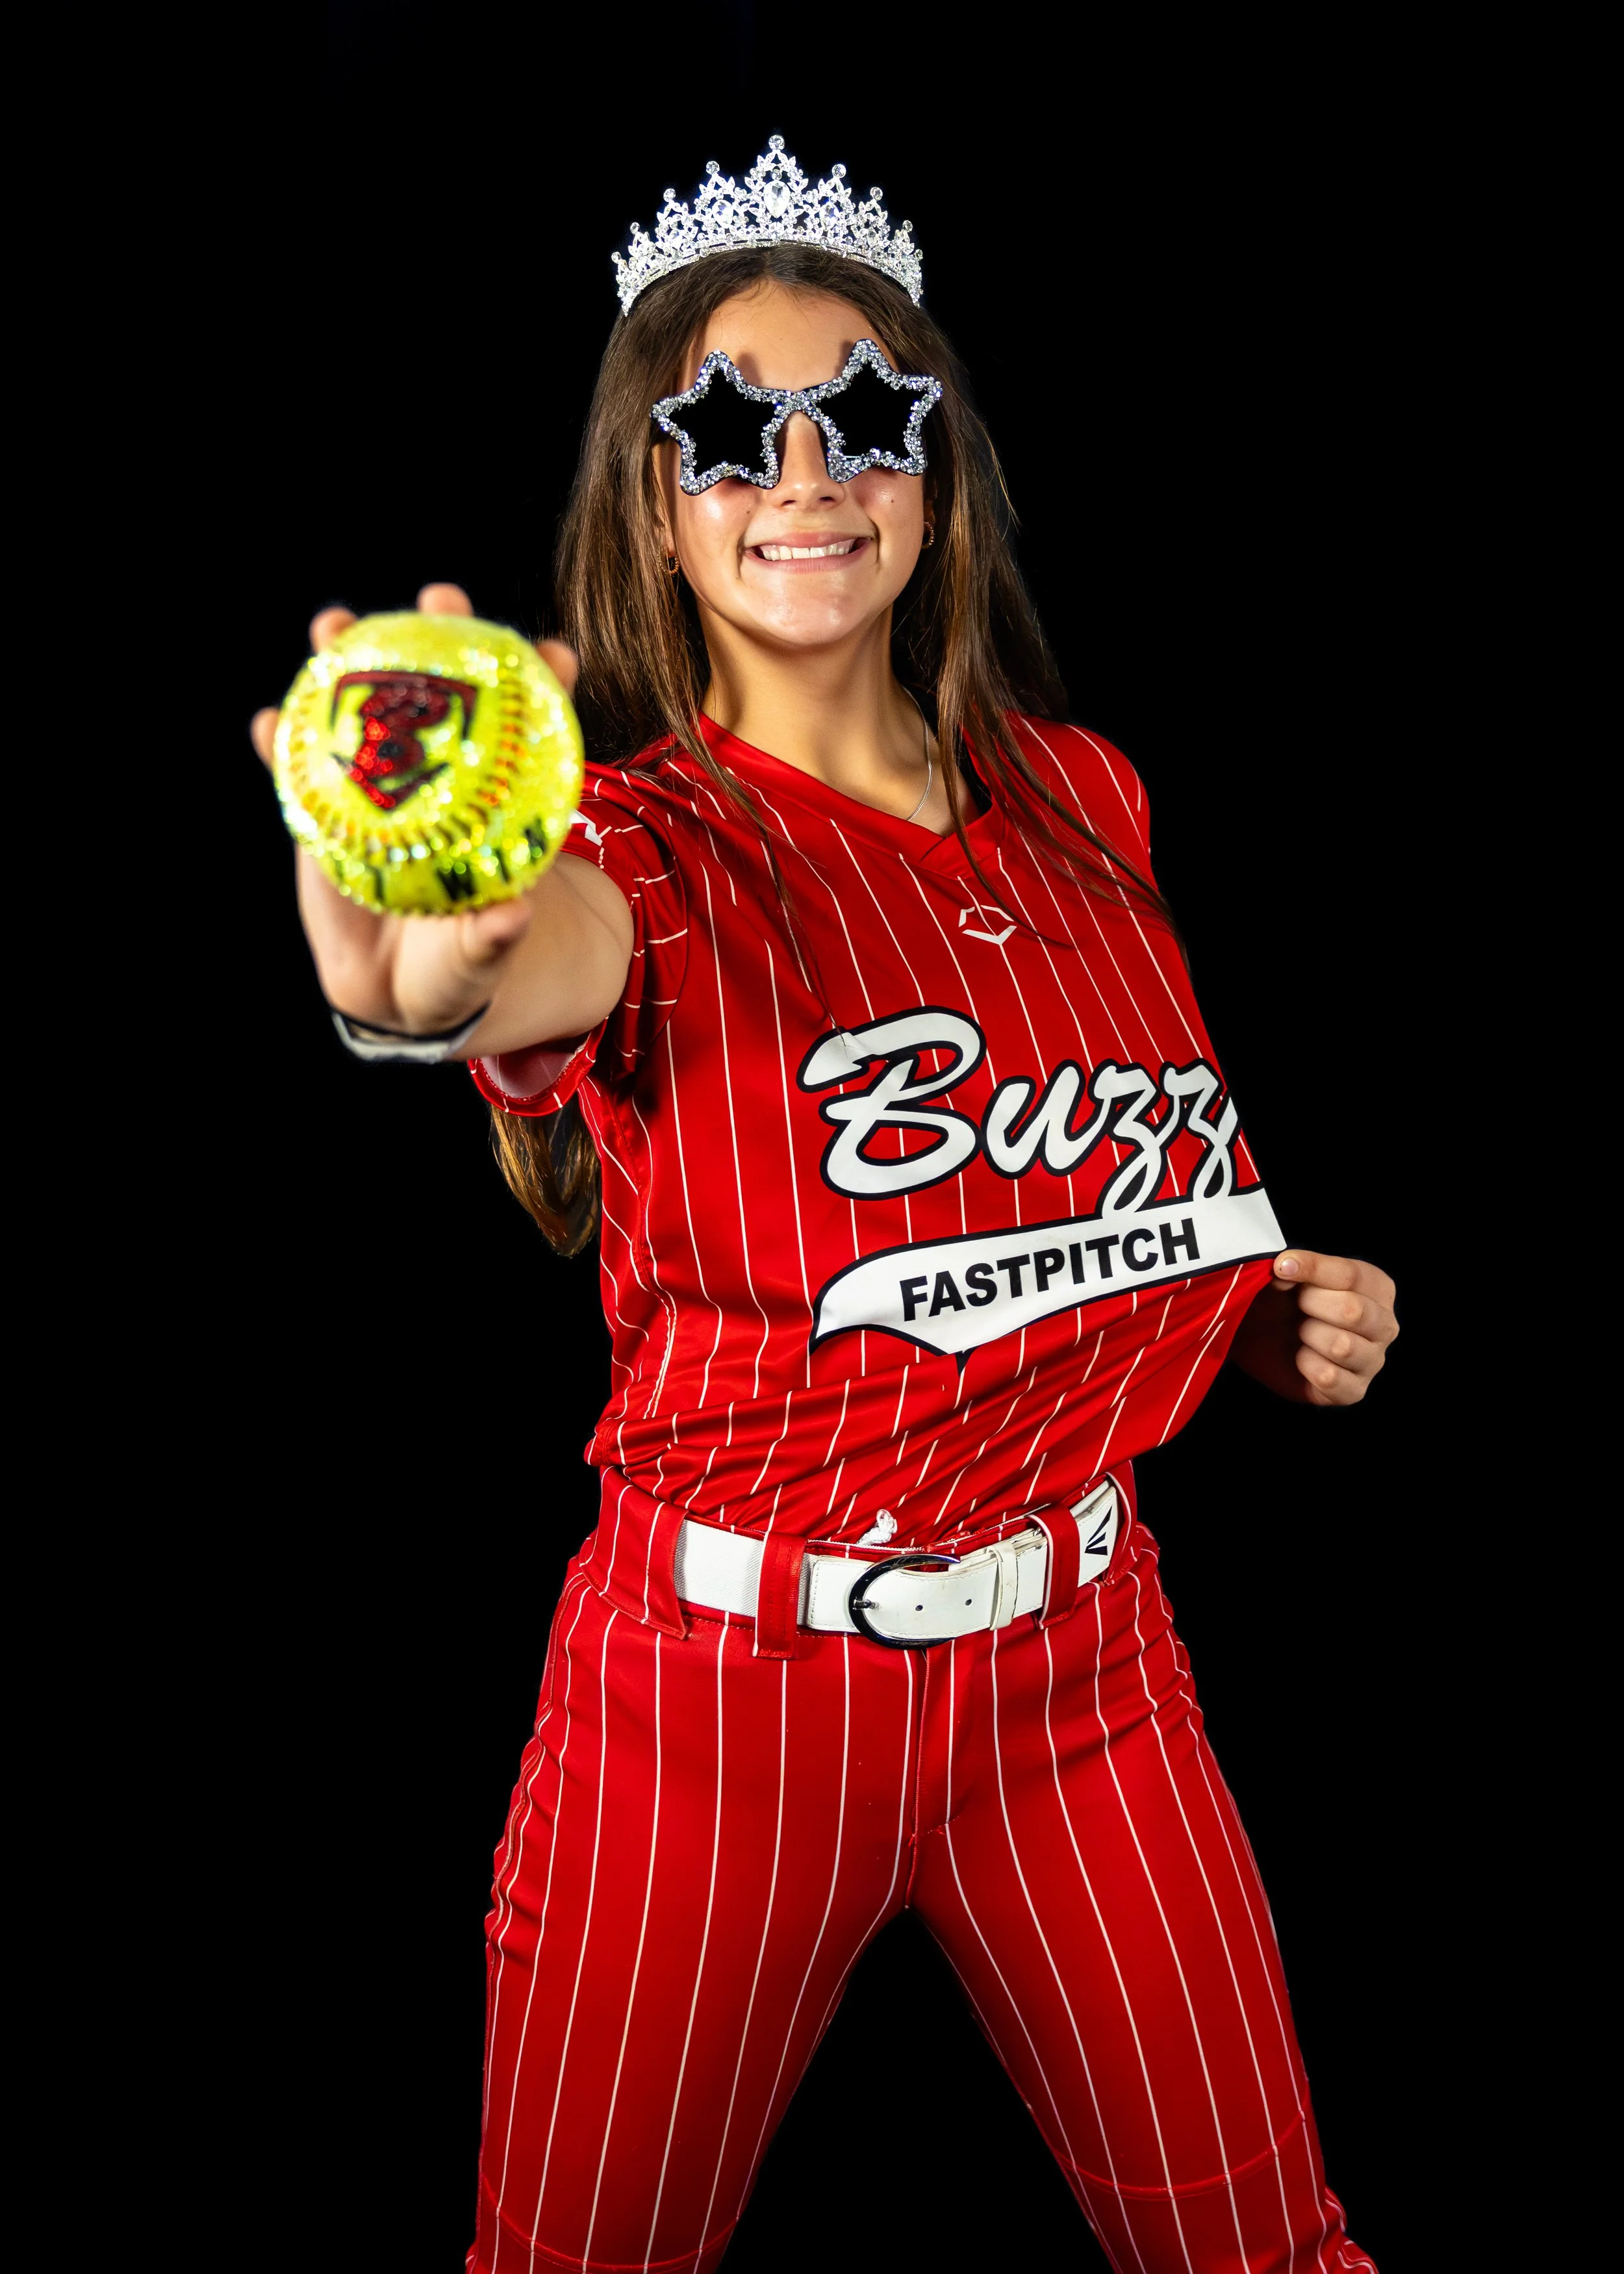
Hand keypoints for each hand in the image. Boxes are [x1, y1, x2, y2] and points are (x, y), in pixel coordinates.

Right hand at [250, 584, 583, 1034]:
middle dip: (444, 632)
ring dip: (346, 658)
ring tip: (334, 625)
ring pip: (363, 707)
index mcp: (492, 797)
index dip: (543, 684)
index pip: (526, 728)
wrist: (397, 985)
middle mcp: (437, 773)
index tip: (555, 653)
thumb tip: (514, 917)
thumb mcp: (479, 955)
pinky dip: (281, 740)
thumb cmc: (456, 963)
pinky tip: (269, 725)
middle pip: (443, 690)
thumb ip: (494, 937)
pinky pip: (296, 765)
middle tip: (440, 598)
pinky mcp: (324, 803)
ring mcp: (377, 781)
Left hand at [1228, 1250, 1398, 1406]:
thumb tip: (1286, 1268)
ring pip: (1343, 1346)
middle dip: (1311, 1303)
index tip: (1281, 1266)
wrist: (1271, 1340)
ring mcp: (1373, 1360)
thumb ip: (1293, 1267)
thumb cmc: (1289, 1301)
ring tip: (1301, 1332)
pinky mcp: (1354, 1390)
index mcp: (1377, 1287)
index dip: (1313, 1268)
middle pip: (1353, 1311)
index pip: (1351, 1275)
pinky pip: (1329, 1377)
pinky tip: (1301, 1357)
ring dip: (1309, 1335)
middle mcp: (1384, 1324)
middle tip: (1296, 1304)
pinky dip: (1305, 1365)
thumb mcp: (1291, 1276)